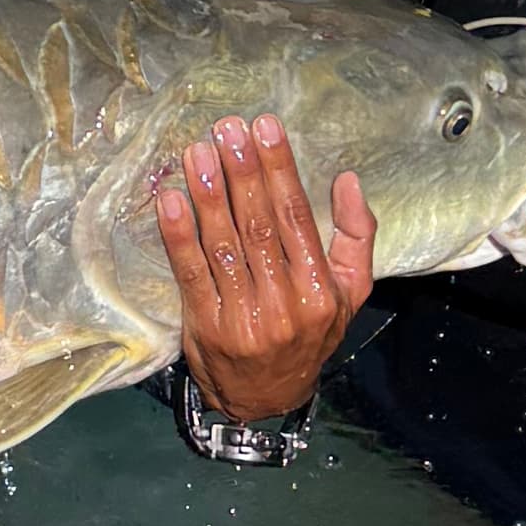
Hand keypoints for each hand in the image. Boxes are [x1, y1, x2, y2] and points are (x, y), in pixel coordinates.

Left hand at [154, 115, 372, 422]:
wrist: (267, 397)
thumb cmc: (309, 332)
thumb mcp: (349, 294)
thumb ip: (356, 238)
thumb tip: (348, 181)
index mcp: (320, 291)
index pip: (297, 219)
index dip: (280, 170)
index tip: (265, 127)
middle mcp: (284, 303)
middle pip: (259, 226)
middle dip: (242, 172)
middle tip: (227, 128)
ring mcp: (243, 316)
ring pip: (223, 246)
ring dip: (208, 195)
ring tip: (197, 152)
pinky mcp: (206, 325)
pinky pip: (191, 273)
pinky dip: (178, 236)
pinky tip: (170, 200)